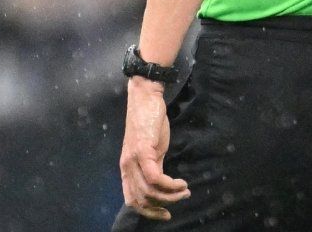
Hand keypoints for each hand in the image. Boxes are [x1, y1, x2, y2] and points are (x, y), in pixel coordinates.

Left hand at [119, 78, 188, 219]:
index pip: (131, 200)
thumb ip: (153, 166)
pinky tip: (181, 183)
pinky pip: (155, 178)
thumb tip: (162, 183)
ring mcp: (133, 160)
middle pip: (140, 200)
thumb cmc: (150, 121)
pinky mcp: (143, 152)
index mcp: (127, 169)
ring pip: (149, 191)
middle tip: (180, 201)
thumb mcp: (152, 149)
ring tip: (184, 191)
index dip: (148, 211)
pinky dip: (170, 185)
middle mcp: (127, 167)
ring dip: (170, 196)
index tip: (166, 213)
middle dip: (162, 206)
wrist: (146, 98)